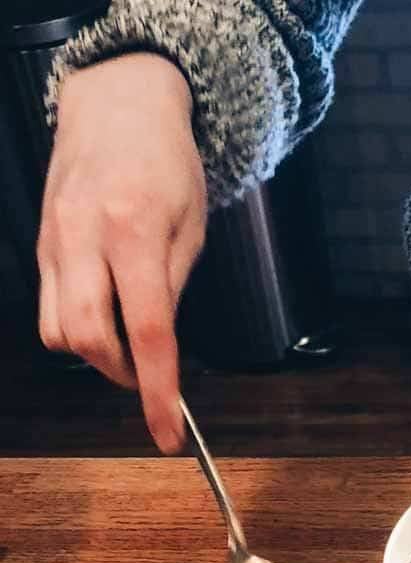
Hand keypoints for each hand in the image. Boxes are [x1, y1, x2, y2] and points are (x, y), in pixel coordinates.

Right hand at [38, 54, 206, 452]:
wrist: (116, 103)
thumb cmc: (166, 162)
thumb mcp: (192, 225)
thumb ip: (173, 287)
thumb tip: (160, 347)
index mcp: (134, 232)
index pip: (148, 332)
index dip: (158, 391)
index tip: (169, 433)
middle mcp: (85, 238)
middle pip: (88, 338)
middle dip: (121, 374)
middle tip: (151, 375)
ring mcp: (55, 242)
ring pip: (57, 330)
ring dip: (94, 355)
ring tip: (127, 344)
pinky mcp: (41, 245)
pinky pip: (48, 307)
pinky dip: (76, 330)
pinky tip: (103, 318)